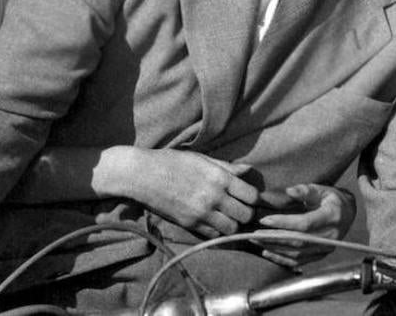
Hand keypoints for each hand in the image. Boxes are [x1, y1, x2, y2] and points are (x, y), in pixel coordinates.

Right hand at [105, 148, 259, 238]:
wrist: (142, 175)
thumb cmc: (172, 162)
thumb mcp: (201, 159)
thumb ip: (226, 167)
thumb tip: (248, 170)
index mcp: (219, 177)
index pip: (252, 196)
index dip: (253, 198)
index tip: (247, 197)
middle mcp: (213, 197)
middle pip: (245, 216)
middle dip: (246, 213)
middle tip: (240, 209)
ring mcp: (201, 213)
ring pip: (231, 229)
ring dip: (233, 225)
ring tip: (228, 217)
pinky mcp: (189, 224)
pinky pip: (213, 235)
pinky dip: (217, 232)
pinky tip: (214, 222)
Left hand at [256, 183, 356, 265]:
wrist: (347, 213)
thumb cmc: (331, 199)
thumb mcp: (321, 189)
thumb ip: (305, 190)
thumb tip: (289, 191)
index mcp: (331, 216)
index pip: (304, 224)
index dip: (284, 223)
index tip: (265, 220)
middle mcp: (330, 236)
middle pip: (298, 242)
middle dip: (274, 238)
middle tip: (255, 234)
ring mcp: (326, 249)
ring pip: (296, 254)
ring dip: (275, 249)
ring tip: (257, 242)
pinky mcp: (320, 256)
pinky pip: (299, 262)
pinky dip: (282, 259)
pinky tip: (268, 253)